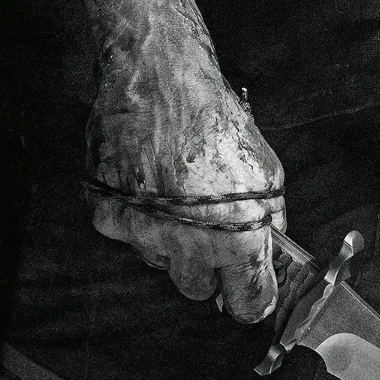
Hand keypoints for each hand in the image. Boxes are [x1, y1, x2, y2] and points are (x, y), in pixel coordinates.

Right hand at [85, 13, 285, 321]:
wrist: (161, 76)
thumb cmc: (216, 118)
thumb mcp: (266, 168)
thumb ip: (270, 219)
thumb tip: (269, 253)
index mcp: (235, 236)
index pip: (249, 303)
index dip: (252, 297)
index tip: (250, 290)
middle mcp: (187, 243)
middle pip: (198, 289)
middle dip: (207, 265)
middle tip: (209, 227)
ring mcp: (143, 232)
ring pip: (161, 261)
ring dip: (170, 239)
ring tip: (176, 189)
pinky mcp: (109, 216)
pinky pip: (128, 236)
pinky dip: (138, 215)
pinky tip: (148, 179)